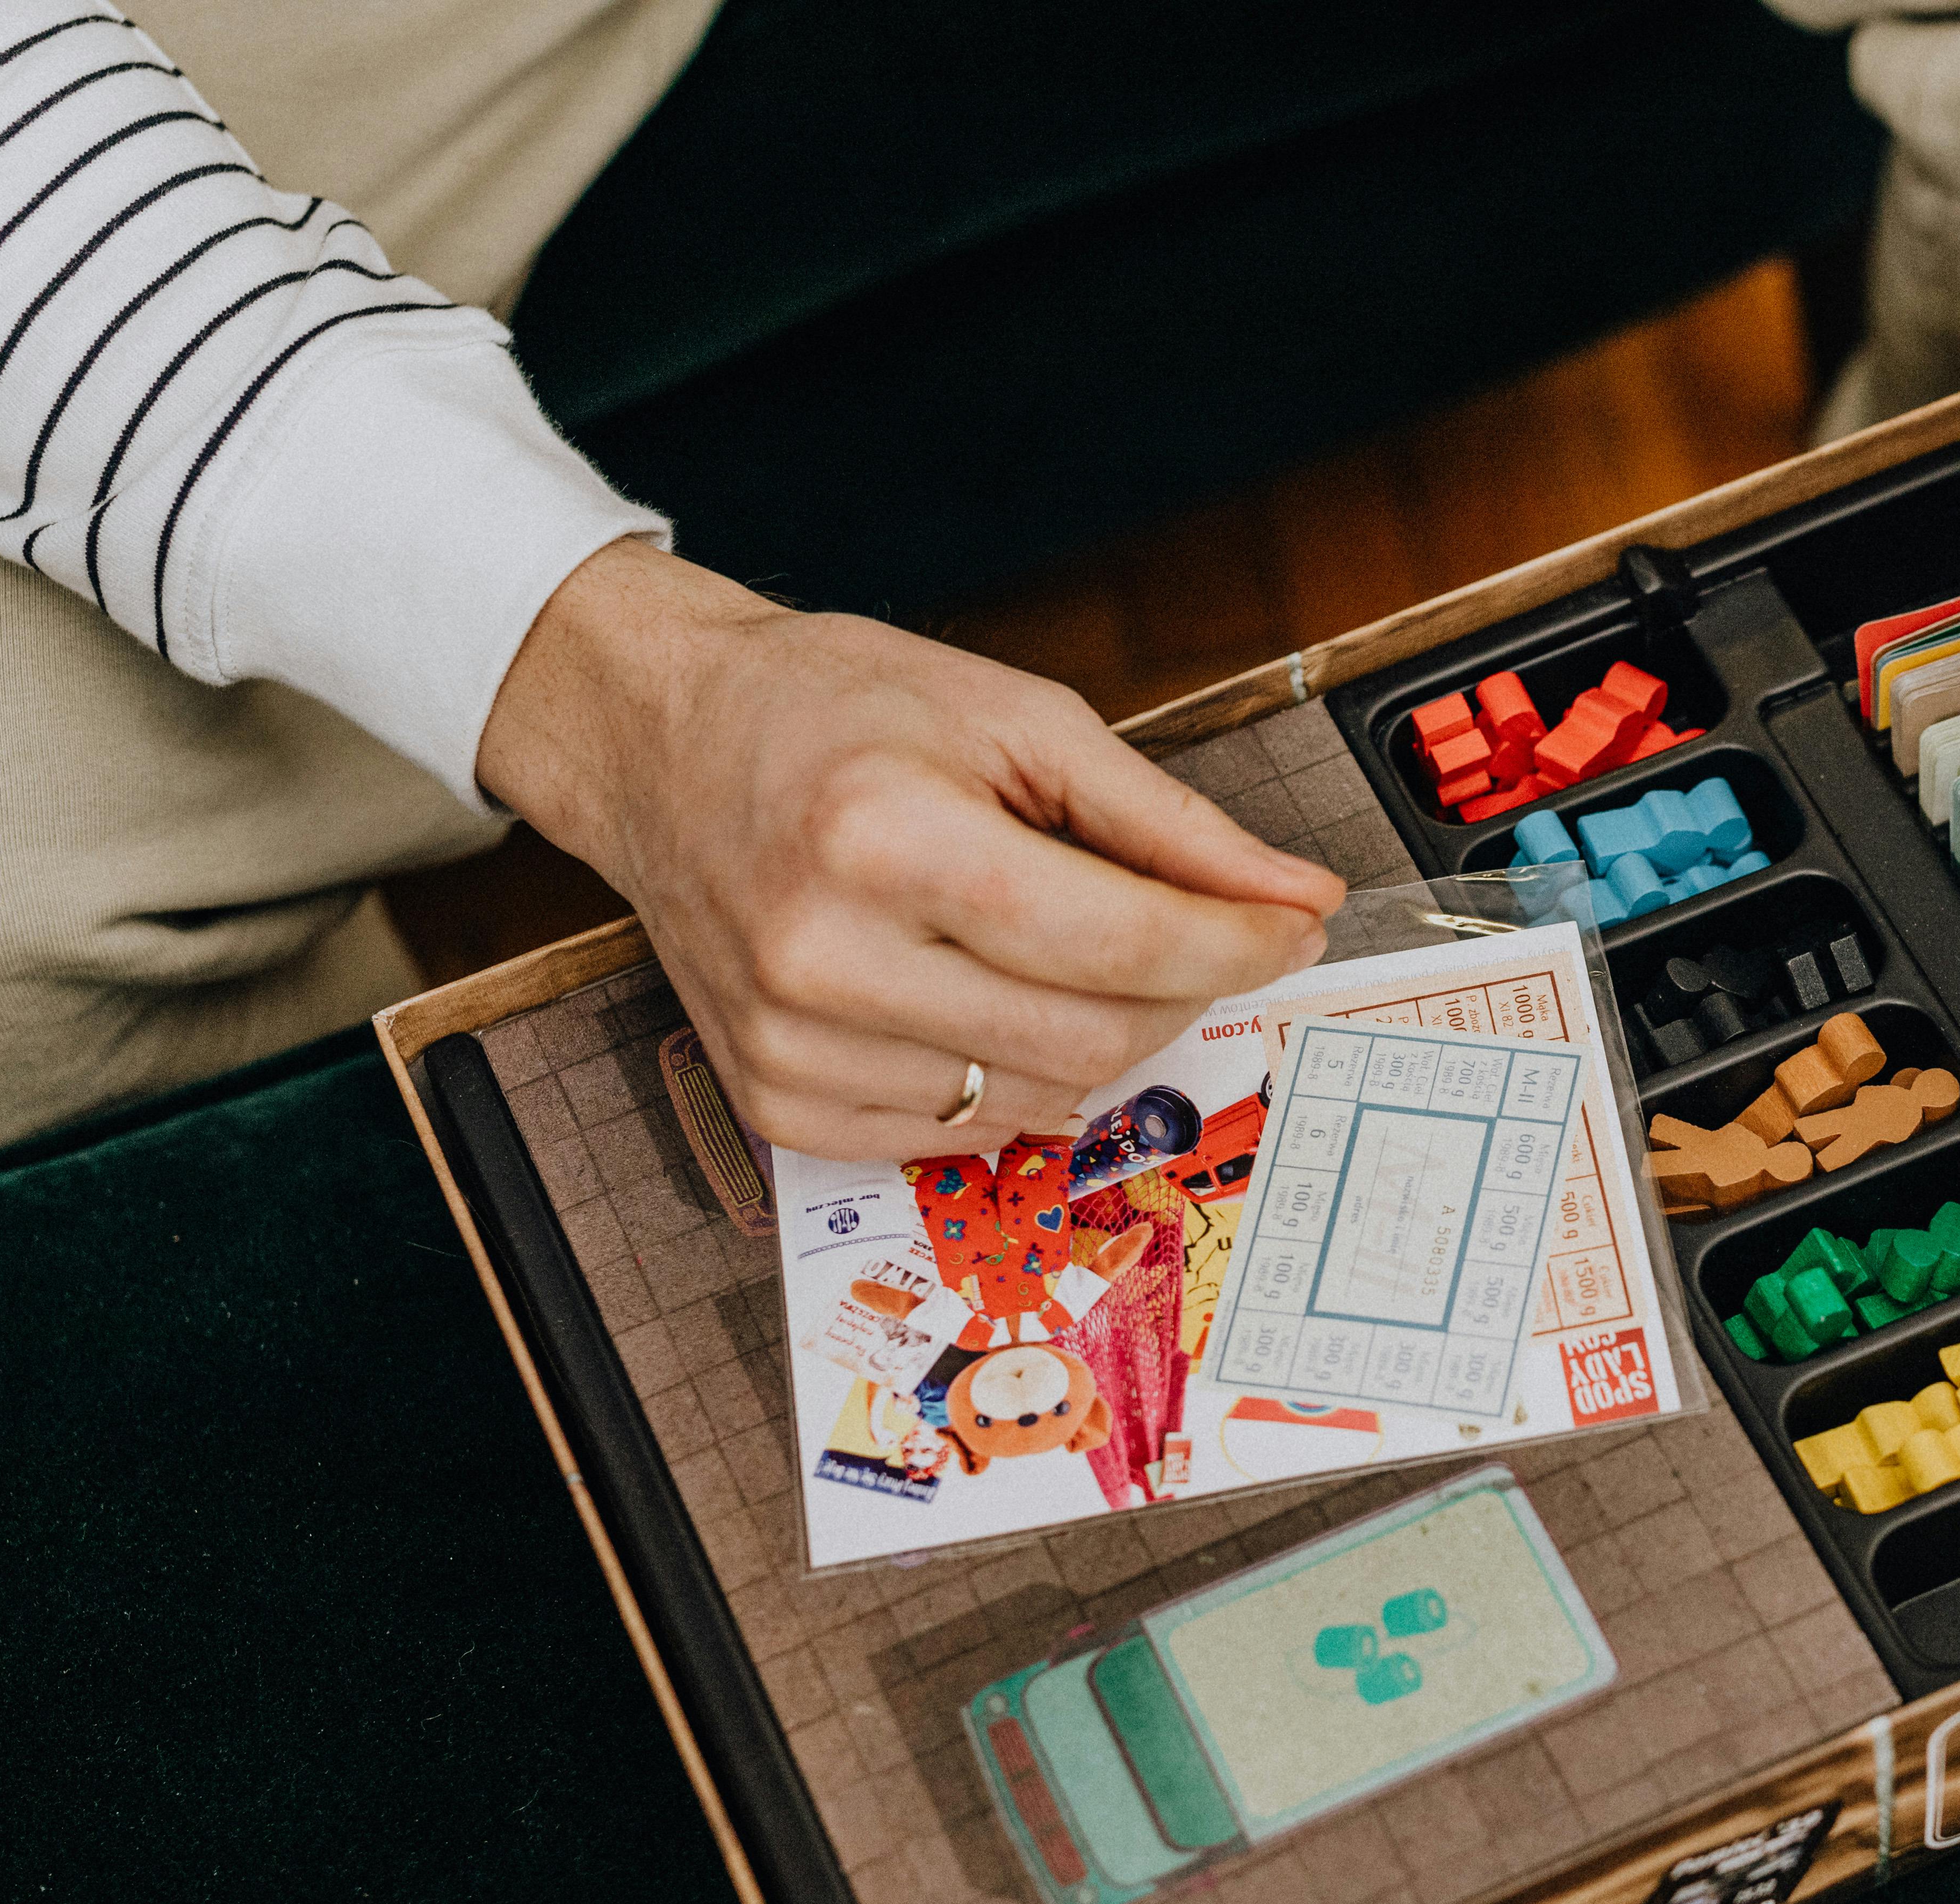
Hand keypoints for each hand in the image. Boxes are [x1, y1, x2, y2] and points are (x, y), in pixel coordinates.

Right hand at [477, 540, 1343, 1158]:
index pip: (1124, 943)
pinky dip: (1007, 1073)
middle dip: (1180, 989)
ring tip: (1051, 941)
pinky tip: (976, 991)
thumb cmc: (834, 715)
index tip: (1294, 925)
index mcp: (886, 837)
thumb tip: (1298, 896)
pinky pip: (961, 1133)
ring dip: (1094, 1031)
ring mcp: (793, 1046)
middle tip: (1189, 930)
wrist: (661, 744)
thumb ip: (1169, 821)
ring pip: (1043, 1095)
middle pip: (1097, 1033)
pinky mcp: (778, 1104)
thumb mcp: (1019, 719)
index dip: (1239, 942)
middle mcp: (825, 955)